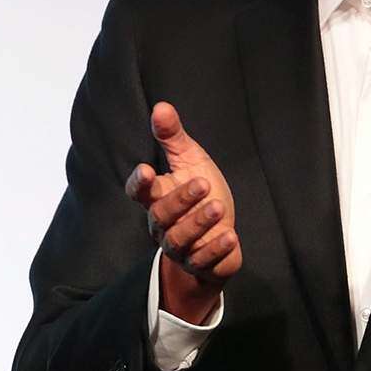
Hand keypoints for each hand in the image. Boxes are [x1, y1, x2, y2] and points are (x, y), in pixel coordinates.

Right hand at [125, 102, 242, 322]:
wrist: (219, 236)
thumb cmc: (201, 194)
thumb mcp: (191, 161)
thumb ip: (172, 137)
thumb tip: (161, 106)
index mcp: (158, 197)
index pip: (139, 192)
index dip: (140, 183)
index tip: (147, 170)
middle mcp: (163, 224)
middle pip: (161, 215)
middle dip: (181, 200)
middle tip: (203, 184)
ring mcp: (180, 247)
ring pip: (180, 239)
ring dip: (198, 223)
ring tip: (218, 207)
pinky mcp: (199, 264)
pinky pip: (203, 260)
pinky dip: (216, 249)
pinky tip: (230, 235)